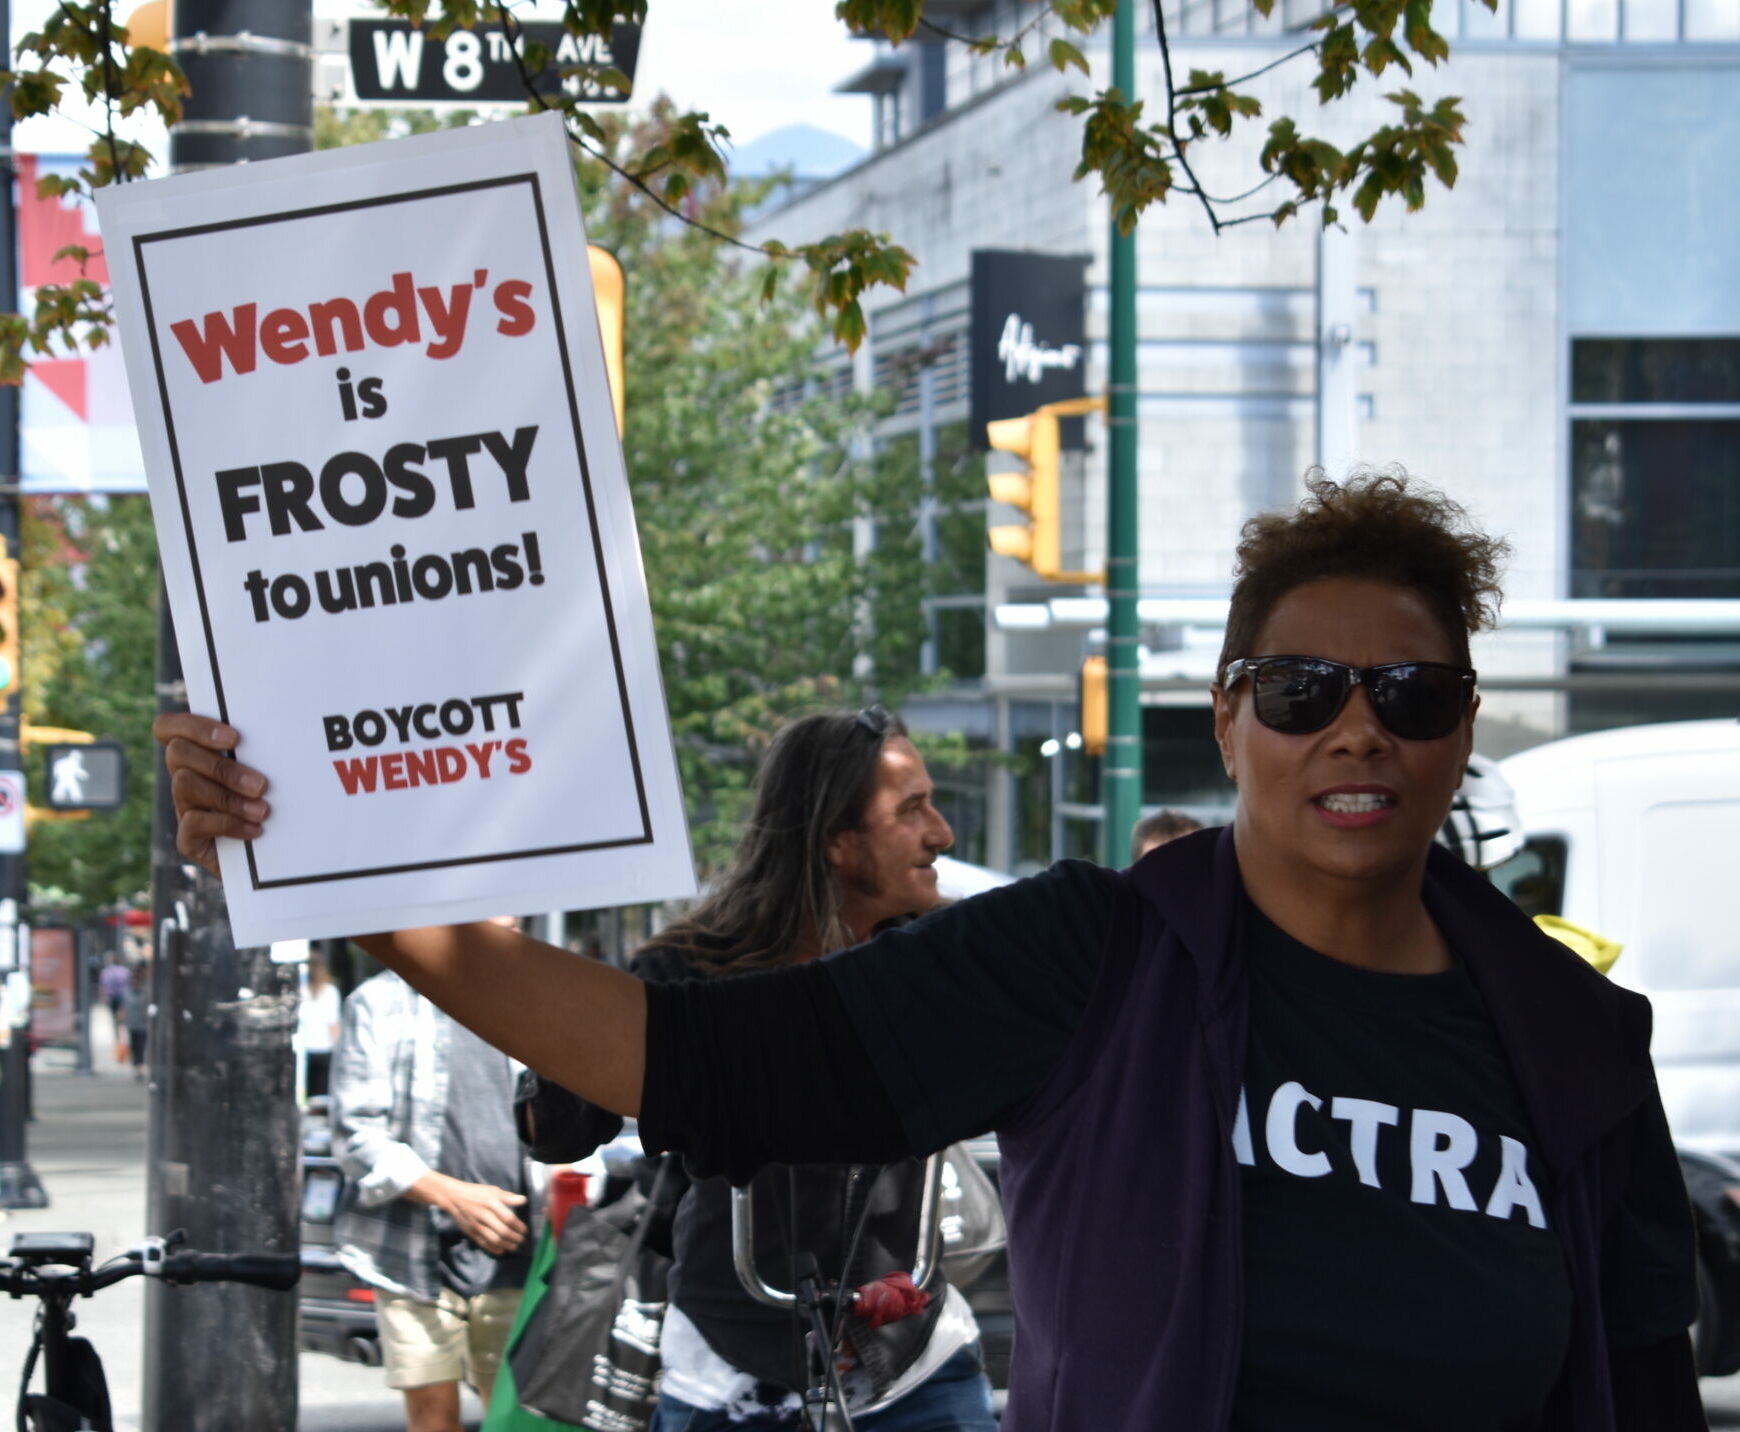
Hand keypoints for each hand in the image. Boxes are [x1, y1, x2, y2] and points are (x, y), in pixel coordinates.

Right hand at [152, 712, 269, 877]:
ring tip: (263, 811)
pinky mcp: (188, 840)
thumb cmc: (279, 805)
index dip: (193, 726)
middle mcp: (185, 778)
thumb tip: (282, 733)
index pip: (167, 727)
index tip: (234, 738)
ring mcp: (184, 809)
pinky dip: (227, 823)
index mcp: (200, 754)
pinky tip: (254, 830)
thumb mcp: (273, 774)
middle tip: (261, 785)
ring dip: (228, 797)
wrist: (279, 860)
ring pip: (184, 785)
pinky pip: (193, 822)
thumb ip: (262, 751)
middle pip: (178, 753)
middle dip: (223, 767)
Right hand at [419, 1174, 528, 1255]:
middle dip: (514, 1238)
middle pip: (503, 1231)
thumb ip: (508, 1197)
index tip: (525, 1231)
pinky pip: (484, 1243)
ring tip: (514, 1247)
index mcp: (492, 1203)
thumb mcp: (493, 1190)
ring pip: (494, 1239)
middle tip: (521, 1240)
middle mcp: (485, 1215)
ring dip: (506, 1245)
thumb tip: (524, 1200)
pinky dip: (494, 1249)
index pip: (509, 1218)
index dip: (518, 1226)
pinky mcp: (470, 1232)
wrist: (454, 1197)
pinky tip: (501, 1250)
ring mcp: (477, 1225)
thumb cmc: (476, 1192)